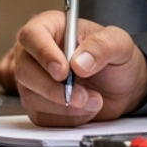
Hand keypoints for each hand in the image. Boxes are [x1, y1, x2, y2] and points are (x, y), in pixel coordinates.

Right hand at [5, 9, 146, 126]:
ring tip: (94, 100)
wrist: (122, 86)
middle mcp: (34, 53)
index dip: (44, 54)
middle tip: (83, 96)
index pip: (31, 36)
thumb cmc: (115, 58)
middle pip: (24, 70)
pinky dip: (67, 119)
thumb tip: (79, 63)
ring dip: (65, 107)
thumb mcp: (119, 43)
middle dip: (55, 89)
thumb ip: (102, 46)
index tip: (63, 71)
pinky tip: (84, 109)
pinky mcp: (37, 104)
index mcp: (49, 27)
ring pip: (31, 97)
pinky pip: (42, 117)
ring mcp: (33, 80)